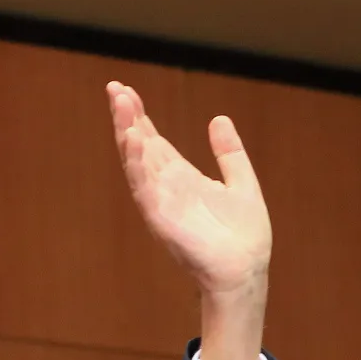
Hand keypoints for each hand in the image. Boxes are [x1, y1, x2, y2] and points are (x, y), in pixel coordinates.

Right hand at [107, 82, 270, 359]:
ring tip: (120, 104)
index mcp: (182, 178)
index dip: (139, 116)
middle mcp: (166, 188)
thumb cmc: (244, 237)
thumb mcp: (242, 183)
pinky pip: (145, 188)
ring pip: (137, 163)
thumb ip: (230, 153)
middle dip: (127, 118)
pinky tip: (133, 139)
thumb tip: (219, 118)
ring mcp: (161, 203)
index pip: (154, 141)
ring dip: (127, 134)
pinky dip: (137, 164)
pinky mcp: (162, 219)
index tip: (125, 90)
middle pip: (140, 147)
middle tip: (115, 88)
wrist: (246, 271)